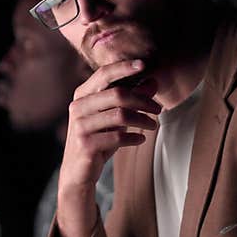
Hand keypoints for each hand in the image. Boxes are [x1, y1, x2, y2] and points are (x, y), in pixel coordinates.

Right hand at [57, 59, 160, 236]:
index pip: (104, 74)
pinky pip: (117, 136)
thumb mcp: (114, 118)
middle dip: (143, 100)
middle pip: (117, 94)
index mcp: (82, 95)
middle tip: (159, 108)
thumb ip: (131, 98)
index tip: (145, 64)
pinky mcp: (86, 144)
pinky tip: (141, 139)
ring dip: (142, 119)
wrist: (78, 171)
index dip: (124, 67)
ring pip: (120, 115)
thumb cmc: (98, 139)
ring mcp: (80, 126)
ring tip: (153, 124)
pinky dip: (134, 137)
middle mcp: (78, 107)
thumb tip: (153, 81)